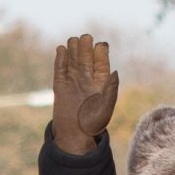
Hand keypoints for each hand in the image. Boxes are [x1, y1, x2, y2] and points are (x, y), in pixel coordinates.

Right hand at [49, 33, 119, 155]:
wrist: (75, 135)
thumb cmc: (94, 124)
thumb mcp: (106, 107)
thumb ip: (111, 89)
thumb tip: (114, 71)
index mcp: (101, 80)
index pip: (101, 58)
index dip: (100, 50)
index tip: (99, 47)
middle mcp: (87, 77)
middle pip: (86, 54)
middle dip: (85, 45)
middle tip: (85, 39)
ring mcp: (73, 80)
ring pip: (73, 58)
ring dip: (73, 48)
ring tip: (73, 42)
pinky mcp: (60, 85)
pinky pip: (60, 68)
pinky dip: (61, 58)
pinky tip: (62, 49)